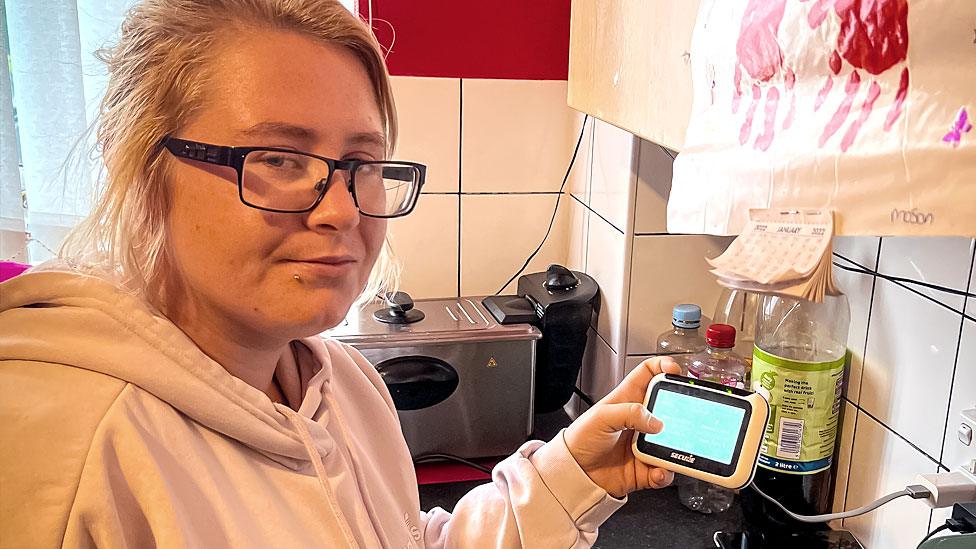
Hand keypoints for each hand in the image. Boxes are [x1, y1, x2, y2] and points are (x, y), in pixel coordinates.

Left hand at [564, 356, 682, 497]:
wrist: (574, 472)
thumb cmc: (581, 439)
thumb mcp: (601, 416)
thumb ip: (629, 413)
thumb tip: (656, 422)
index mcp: (627, 401)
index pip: (648, 375)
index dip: (662, 367)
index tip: (674, 369)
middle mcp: (640, 421)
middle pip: (669, 408)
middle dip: (681, 410)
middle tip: (685, 415)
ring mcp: (644, 444)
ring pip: (672, 442)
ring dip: (677, 447)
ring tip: (672, 449)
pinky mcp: (645, 467)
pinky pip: (665, 471)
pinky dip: (666, 473)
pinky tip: (658, 471)